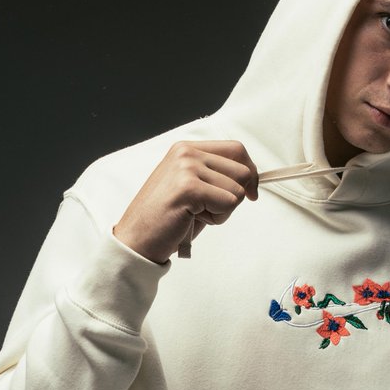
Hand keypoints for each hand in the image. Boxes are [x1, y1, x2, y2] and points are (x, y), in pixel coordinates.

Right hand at [113, 140, 258, 262]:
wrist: (137, 240)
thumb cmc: (166, 220)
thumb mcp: (193, 189)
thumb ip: (216, 177)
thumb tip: (251, 179)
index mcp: (186, 149)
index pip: (236, 149)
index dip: (250, 172)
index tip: (251, 193)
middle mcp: (186, 152)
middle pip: (243, 170)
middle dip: (234, 197)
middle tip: (207, 210)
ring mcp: (186, 167)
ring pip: (237, 190)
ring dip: (224, 211)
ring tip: (197, 215)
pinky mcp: (189, 187)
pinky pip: (229, 203)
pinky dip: (218, 218)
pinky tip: (194, 219)